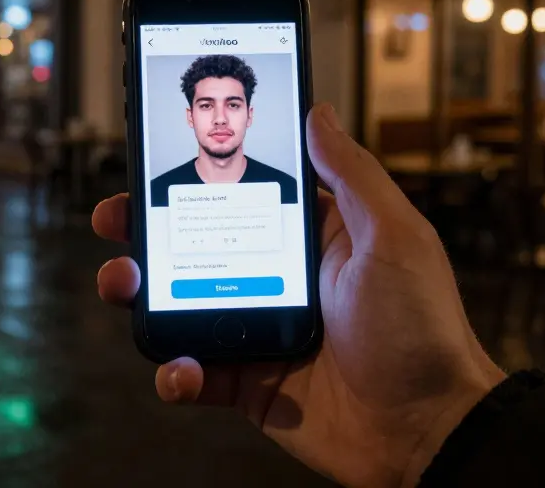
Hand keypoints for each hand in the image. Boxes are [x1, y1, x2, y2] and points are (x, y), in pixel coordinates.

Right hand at [92, 103, 505, 487]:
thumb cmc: (423, 330)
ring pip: (182, 305)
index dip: (196, 180)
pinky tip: (180, 370)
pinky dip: (176, 373)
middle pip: (197, 245)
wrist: (429, 431)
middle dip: (147, 232)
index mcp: (312, 239)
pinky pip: (197, 374)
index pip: (243, 197)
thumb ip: (351, 174)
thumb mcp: (393, 236)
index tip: (153, 164)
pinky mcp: (250, 384)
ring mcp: (260, 332)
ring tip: (124, 286)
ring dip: (142, 295)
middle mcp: (280, 280)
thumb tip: (318, 112)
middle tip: (115, 221)